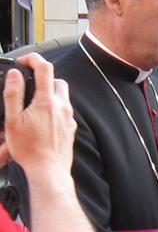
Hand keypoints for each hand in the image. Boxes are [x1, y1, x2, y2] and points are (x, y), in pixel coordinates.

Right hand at [0, 53, 75, 175]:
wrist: (49, 172)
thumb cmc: (31, 151)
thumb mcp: (13, 120)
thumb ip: (13, 94)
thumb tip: (15, 75)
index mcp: (47, 102)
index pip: (44, 67)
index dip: (33, 59)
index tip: (23, 62)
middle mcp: (62, 108)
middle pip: (57, 80)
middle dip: (43, 77)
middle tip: (30, 83)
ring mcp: (69, 119)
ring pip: (62, 96)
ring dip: (49, 92)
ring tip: (34, 102)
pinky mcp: (71, 129)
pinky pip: (64, 111)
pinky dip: (54, 108)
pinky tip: (43, 119)